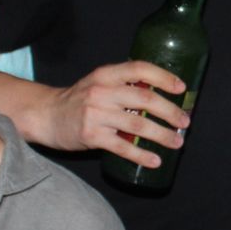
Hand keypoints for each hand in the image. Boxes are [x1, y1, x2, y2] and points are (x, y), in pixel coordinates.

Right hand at [38, 61, 190, 164]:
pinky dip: (141, 155)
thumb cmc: (78, 100)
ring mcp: (96, 114)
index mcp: (106, 74)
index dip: (164, 77)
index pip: (140, 69)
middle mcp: (102, 91)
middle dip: (170, 111)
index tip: (181, 88)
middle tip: (185, 121)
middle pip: (145, 98)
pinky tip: (154, 160)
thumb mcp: (98, 83)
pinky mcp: (91, 135)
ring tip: (177, 142)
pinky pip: (122, 146)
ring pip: (138, 123)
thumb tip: (161, 95)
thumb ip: (123, 85)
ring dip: (162, 134)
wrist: (45, 116)